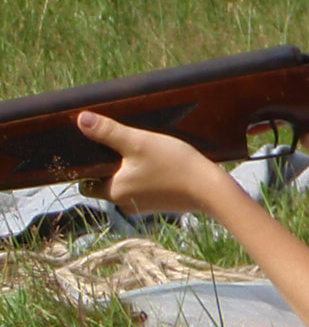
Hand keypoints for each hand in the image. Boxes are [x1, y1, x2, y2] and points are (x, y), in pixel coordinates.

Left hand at [75, 111, 228, 215]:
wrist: (211, 189)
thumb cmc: (174, 165)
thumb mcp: (140, 142)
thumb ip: (109, 131)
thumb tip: (80, 119)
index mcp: (112, 191)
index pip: (86, 182)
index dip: (90, 166)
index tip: (100, 150)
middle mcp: (123, 203)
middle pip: (107, 182)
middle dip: (113, 166)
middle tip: (127, 146)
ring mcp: (142, 206)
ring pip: (127, 185)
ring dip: (131, 172)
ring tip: (146, 153)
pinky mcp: (159, 205)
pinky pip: (144, 189)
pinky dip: (148, 178)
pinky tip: (162, 165)